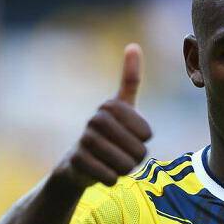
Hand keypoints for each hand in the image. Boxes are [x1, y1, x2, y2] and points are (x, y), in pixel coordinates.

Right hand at [59, 43, 152, 188]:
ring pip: (124, 164)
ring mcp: (85, 139)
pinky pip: (108, 175)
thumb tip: (133, 45)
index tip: (132, 137)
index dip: (143, 141)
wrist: (77, 164)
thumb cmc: (107, 134)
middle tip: (124, 156)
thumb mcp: (121, 107)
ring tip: (114, 164)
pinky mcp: (77, 160)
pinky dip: (112, 178)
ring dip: (124, 169)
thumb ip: (129, 80)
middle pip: (138, 149)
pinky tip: (106, 175)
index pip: (146, 132)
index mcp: (110, 106)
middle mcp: (96, 119)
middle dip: (136, 158)